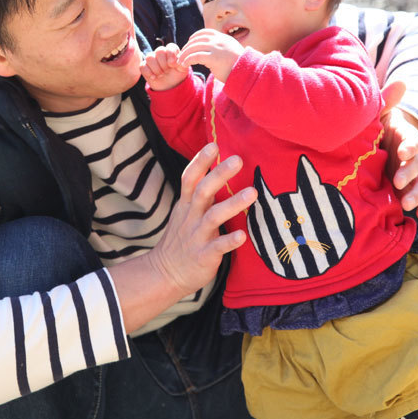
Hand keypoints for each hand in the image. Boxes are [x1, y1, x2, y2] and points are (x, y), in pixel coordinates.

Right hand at [141, 44, 189, 90]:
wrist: (170, 85)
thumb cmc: (177, 74)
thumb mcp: (183, 69)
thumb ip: (182, 63)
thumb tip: (176, 62)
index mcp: (171, 51)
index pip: (170, 46)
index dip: (171, 55)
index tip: (173, 65)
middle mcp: (161, 53)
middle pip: (159, 50)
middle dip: (163, 63)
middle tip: (167, 71)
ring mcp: (152, 59)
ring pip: (149, 57)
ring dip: (156, 68)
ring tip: (161, 75)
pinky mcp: (145, 67)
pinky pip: (142, 66)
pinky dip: (149, 73)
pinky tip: (154, 78)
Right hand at [147, 143, 256, 297]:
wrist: (165, 273)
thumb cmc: (182, 239)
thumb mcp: (185, 213)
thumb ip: (199, 195)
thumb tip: (219, 172)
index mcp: (186, 205)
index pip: (190, 178)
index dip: (200, 161)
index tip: (214, 144)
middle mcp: (191, 217)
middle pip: (203, 190)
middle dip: (219, 174)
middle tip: (237, 159)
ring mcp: (197, 236)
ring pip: (213, 216)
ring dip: (232, 204)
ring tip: (252, 193)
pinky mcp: (203, 256)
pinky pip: (217, 247)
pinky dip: (229, 240)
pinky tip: (243, 236)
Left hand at [179, 28, 243, 82]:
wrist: (247, 73)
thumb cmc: (239, 66)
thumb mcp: (231, 52)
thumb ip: (222, 48)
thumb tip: (213, 51)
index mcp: (224, 38)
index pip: (205, 32)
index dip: (195, 36)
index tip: (189, 43)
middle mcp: (219, 41)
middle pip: (197, 40)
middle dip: (187, 47)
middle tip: (181, 55)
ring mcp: (217, 48)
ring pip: (194, 48)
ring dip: (185, 55)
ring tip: (180, 62)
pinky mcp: (214, 58)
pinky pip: (196, 56)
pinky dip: (187, 60)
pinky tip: (184, 65)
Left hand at [380, 81, 417, 219]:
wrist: (363, 145)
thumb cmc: (368, 128)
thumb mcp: (373, 115)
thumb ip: (385, 101)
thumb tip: (401, 83)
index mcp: (403, 136)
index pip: (413, 140)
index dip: (410, 146)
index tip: (400, 152)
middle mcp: (410, 156)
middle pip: (417, 164)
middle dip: (410, 173)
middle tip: (396, 182)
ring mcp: (410, 173)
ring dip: (417, 194)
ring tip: (405, 204)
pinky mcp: (406, 188)